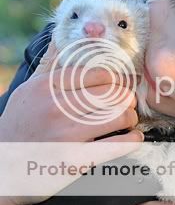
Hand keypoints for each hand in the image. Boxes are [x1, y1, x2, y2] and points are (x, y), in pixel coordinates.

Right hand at [0, 41, 143, 204]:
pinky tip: (132, 137)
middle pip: (112, 93)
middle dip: (126, 97)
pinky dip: (132, 139)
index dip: (117, 78)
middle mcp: (57, 108)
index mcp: (48, 87)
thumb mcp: (29, 90)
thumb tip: (60, 36)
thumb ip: (49, 64)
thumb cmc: (20, 125)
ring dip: (130, 117)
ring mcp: (66, 135)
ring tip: (127, 119)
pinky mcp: (75, 160)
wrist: (3, 168)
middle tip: (126, 102)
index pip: (98, 73)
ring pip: (118, 116)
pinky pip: (117, 145)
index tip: (121, 83)